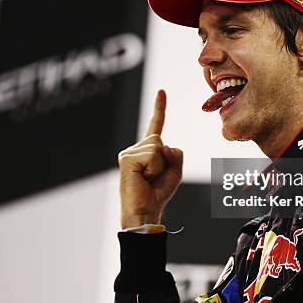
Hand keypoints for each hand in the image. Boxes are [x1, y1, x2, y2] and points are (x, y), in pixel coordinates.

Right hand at [118, 90, 183, 228]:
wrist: (145, 210)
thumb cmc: (158, 193)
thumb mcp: (175, 171)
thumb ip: (175, 153)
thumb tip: (162, 144)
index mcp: (147, 150)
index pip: (155, 125)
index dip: (159, 108)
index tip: (162, 91)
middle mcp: (135, 149)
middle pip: (161, 139)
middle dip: (166, 161)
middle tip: (154, 178)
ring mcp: (129, 153)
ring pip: (157, 146)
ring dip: (159, 166)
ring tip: (148, 179)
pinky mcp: (127, 158)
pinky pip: (152, 155)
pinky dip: (154, 168)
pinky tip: (143, 178)